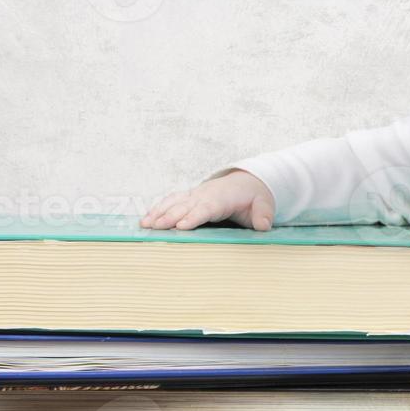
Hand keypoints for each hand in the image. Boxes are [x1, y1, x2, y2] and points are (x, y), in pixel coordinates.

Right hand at [140, 170, 276, 231]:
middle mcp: (205, 195)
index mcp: (222, 198)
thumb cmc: (254, 197)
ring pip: (174, 203)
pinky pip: (170, 201)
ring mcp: (194, 194)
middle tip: (155, 228)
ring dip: (159, 212)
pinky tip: (146, 219)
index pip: (206, 208)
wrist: (246, 182)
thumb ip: (264, 214)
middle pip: (185, 206)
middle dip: (169, 217)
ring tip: (145, 225)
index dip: (194, 217)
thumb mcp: (264, 204)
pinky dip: (158, 209)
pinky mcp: (188, 197)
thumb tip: (263, 225)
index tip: (181, 226)